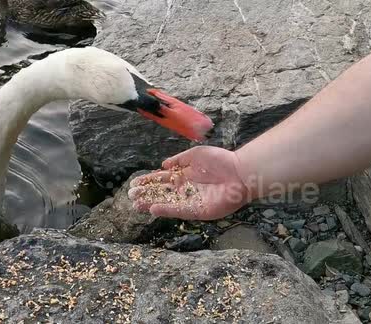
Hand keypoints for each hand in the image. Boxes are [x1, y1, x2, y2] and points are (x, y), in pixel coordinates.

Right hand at [128, 146, 249, 220]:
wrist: (239, 172)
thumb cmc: (220, 161)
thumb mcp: (195, 155)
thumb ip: (178, 160)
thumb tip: (162, 165)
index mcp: (184, 176)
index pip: (161, 180)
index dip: (148, 182)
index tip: (134, 183)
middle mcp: (185, 189)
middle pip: (161, 193)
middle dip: (145, 194)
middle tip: (130, 195)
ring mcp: (191, 200)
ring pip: (166, 203)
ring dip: (150, 203)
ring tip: (135, 205)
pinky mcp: (198, 210)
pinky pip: (178, 210)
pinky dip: (166, 210)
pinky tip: (153, 208)